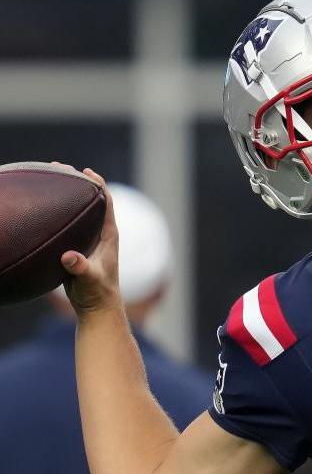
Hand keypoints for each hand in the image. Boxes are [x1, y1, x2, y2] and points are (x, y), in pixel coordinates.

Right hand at [52, 164, 121, 317]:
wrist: (96, 306)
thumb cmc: (98, 292)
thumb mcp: (89, 279)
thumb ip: (81, 268)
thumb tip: (69, 257)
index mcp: (109, 235)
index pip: (107, 203)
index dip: (98, 185)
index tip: (85, 172)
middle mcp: (100, 233)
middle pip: (91, 200)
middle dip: (78, 182)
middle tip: (60, 167)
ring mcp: (88, 239)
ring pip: (79, 210)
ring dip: (66, 194)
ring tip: (50, 176)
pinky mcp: (77, 246)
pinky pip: (67, 223)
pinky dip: (57, 212)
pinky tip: (41, 206)